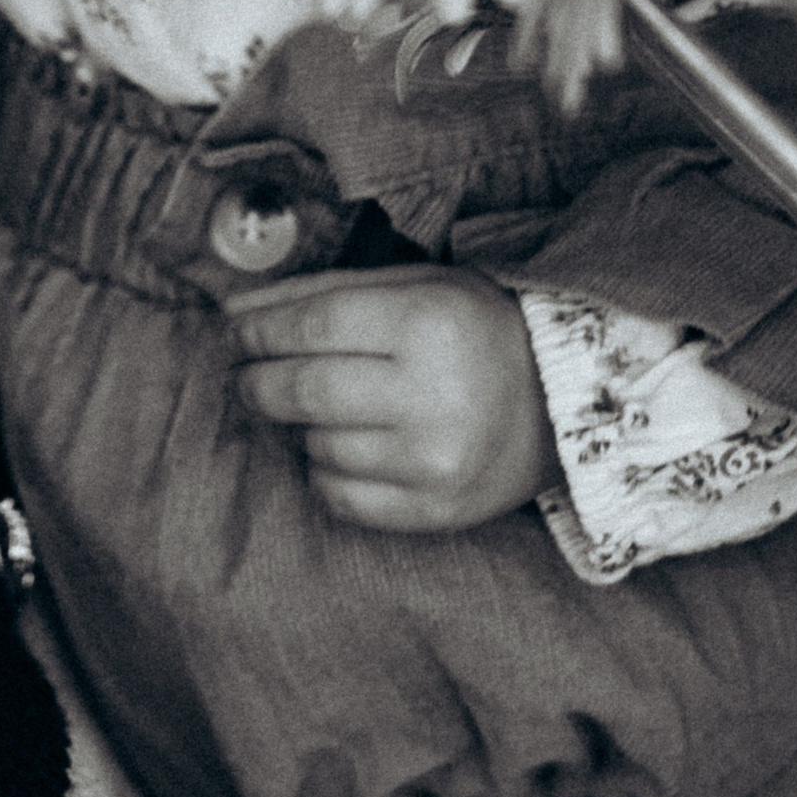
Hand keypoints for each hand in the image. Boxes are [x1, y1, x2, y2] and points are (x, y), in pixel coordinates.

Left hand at [227, 265, 558, 531]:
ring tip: (316, 409)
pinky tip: (339, 448)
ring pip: (317, 446)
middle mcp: (433, 393)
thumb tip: (234, 308)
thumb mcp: (413, 286)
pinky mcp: (436, 510)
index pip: (312, 326)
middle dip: (257, 383)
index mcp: (428, 322)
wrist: (562, 403)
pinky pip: (341, 498)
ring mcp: (435, 459)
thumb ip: (321, 293)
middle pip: (304, 390)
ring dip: (298, 427)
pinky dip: (323, 472)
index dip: (259, 331)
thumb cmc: (475, 330)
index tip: (235, 333)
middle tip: (246, 377)